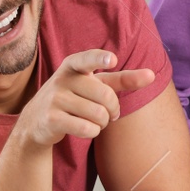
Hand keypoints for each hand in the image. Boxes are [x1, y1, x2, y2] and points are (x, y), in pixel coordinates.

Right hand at [16, 50, 156, 147]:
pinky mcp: (51, 119)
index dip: (101, 59)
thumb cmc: (75, 97)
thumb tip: (152, 75)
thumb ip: (123, 79)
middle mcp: (63, 78)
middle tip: (108, 114)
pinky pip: (86, 128)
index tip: (112, 60)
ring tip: (95, 121)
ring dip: (102, 123)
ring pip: (97, 114)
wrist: (37, 120)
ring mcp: (54, 98)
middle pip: (105, 96)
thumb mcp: (96, 84)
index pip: (88, 58)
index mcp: (74, 65)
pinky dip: (92, 132)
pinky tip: (84, 129)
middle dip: (113, 110)